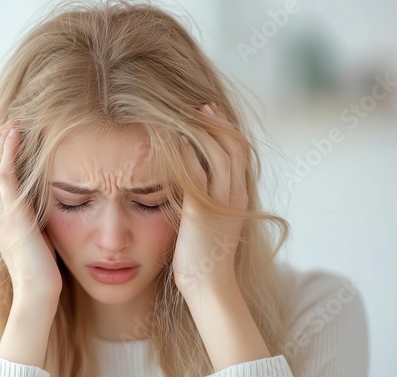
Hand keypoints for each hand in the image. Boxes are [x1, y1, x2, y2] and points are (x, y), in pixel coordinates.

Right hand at [0, 121, 61, 299]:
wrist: (37, 286)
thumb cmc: (40, 264)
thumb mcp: (33, 232)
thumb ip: (30, 213)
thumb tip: (40, 199)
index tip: (8, 137)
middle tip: (8, 123)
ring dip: (2, 141)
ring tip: (12, 123)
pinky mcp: (9, 211)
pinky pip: (4, 173)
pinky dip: (8, 151)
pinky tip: (15, 136)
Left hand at [172, 103, 247, 295]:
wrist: (210, 286)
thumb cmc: (207, 257)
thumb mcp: (215, 223)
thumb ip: (211, 200)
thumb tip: (197, 183)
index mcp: (239, 197)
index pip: (240, 155)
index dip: (229, 132)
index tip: (214, 114)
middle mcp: (235, 196)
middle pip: (234, 148)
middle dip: (220, 123)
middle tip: (204, 105)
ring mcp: (221, 204)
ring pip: (220, 157)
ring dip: (206, 132)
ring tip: (192, 113)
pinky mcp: (202, 213)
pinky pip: (197, 177)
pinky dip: (187, 156)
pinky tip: (175, 141)